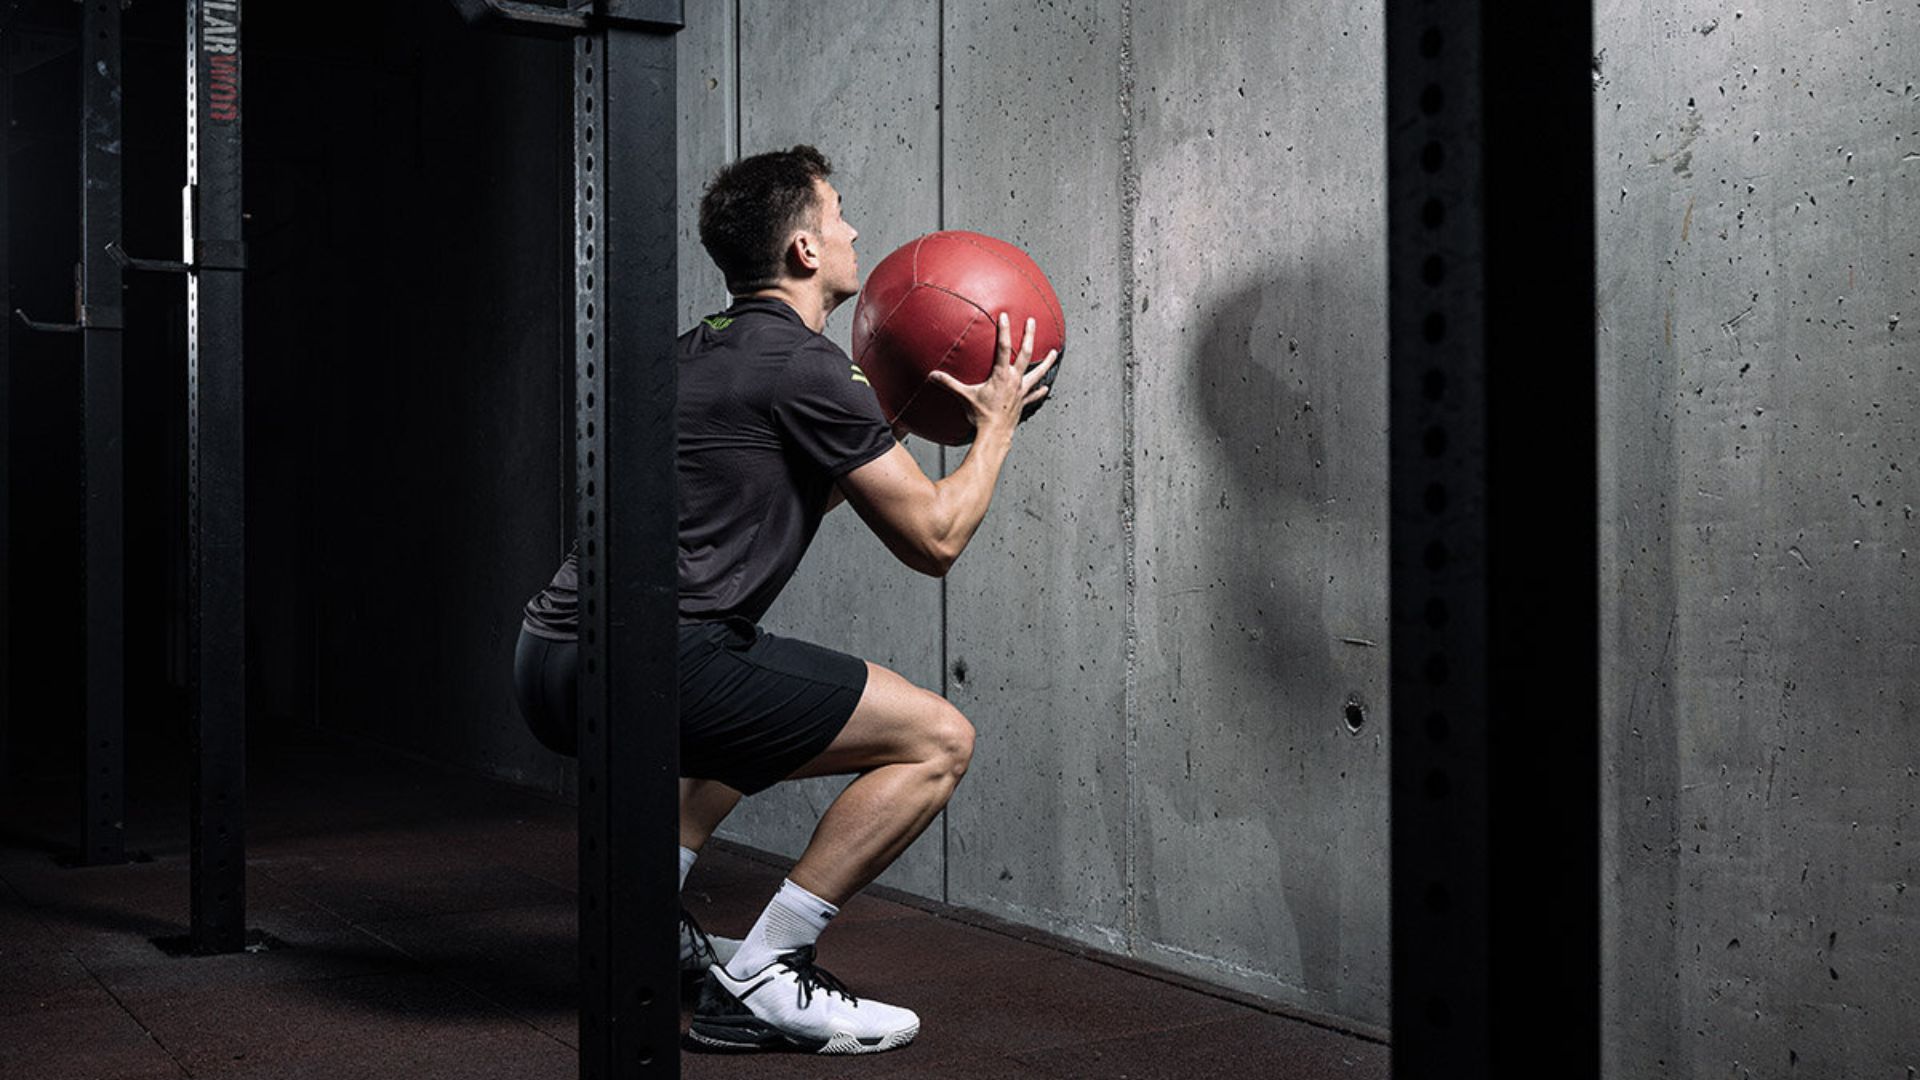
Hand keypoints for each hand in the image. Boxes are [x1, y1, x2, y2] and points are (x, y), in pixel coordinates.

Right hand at [928, 313, 1057, 440]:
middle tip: (1032, 322)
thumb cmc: (981, 415)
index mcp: (1001, 375)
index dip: (1004, 330)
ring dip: (1046, 362)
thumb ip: (949, 384)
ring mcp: (1021, 391)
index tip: (1005, 316)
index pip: (1003, 347)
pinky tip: (1046, 387)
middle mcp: (1015, 380)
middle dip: (1029, 336)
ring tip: (1054, 353)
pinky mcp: (1023, 402)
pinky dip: (1040, 390)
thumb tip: (932, 375)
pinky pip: (1034, 394)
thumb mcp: (964, 396)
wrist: (995, 434)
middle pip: (1026, 353)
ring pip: (1038, 373)